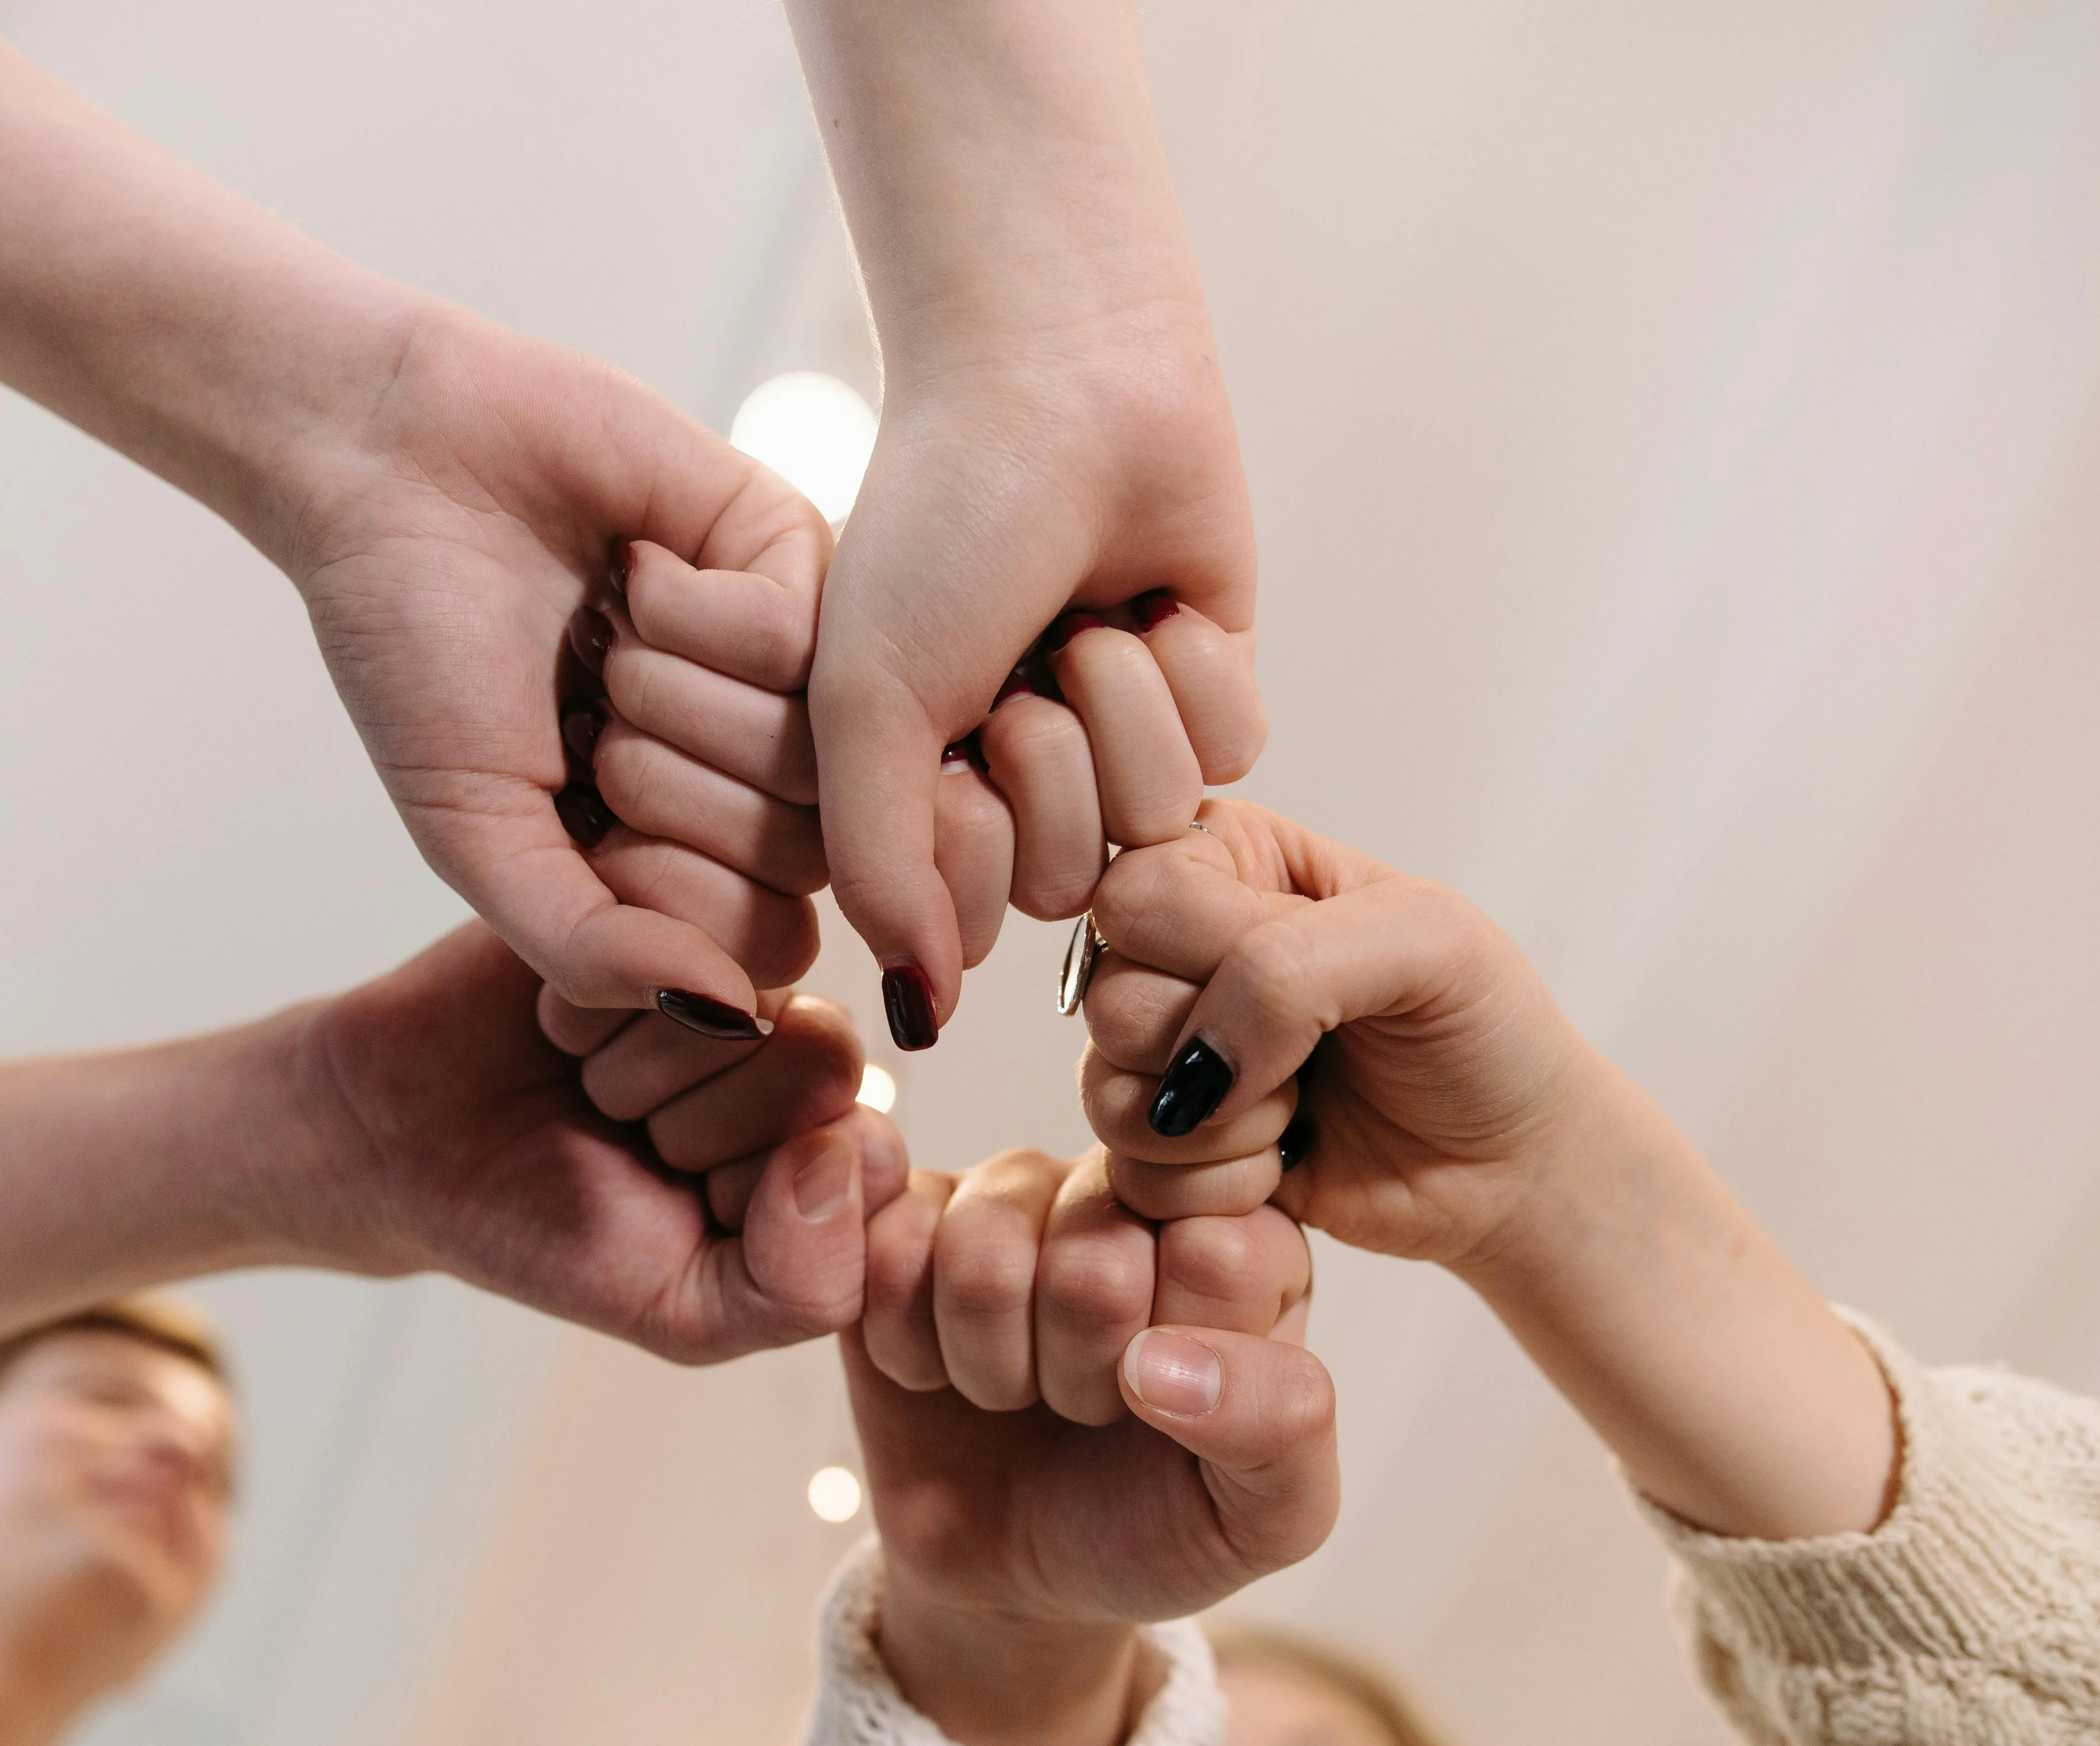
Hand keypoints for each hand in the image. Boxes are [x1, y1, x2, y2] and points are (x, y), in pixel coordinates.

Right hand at [286, 918, 904, 1362]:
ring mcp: (731, 954)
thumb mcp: (684, 1311)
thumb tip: (842, 1154)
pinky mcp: (655, 889)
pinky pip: (670, 932)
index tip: (682, 1203)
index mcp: (831, 1138)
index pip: (871, 1153)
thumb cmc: (547, 1230)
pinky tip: (555, 1014)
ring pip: (748, 998)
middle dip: (697, 1123)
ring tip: (584, 1075)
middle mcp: (798, 1040)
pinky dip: (595, 995)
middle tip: (619, 1131)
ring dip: (638, 1061)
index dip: (764, 1191)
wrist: (400, 1145)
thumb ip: (801, 1286)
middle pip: (820, 1064)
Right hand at [288, 305, 837, 1027]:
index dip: (665, 897)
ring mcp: (792, 669)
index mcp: (686, 851)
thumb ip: (590, 949)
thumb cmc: (419, 651)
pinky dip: (695, 616)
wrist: (392, 463)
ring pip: (817, 758)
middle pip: (801, 860)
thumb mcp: (479, 837)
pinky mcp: (801, 559)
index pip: (762, 947)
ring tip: (601, 638)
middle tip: (583, 711)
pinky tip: (633, 572)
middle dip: (662, 791)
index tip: (574, 818)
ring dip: (674, 701)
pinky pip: (807, 643)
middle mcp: (755, 772)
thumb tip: (728, 1017)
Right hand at [783, 0, 1267, 1048]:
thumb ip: (880, 873)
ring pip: (1156, 821)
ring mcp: (1119, 742)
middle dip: (1047, 760)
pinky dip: (1191, 670)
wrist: (1055, 378)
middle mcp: (1018, 780)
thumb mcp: (868, 702)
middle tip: (1020, 658)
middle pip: (1067, 877)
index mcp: (923, 787)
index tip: (945, 741)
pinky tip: (1152, 597)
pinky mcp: (1211, 695)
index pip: (967, 913)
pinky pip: (1231, 757)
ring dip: (1119, 704)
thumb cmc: (938, 525)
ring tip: (1084, 614)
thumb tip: (920, 1014)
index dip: (965, 838)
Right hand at [844, 1148, 1327, 1745]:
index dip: (1174, 1356)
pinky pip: (886, 1246)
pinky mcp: (909, 1213)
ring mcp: (1015, 1191)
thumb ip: (1279, 1425)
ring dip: (989, 1363)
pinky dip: (903, 1344)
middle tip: (1088, 1407)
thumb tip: (1164, 1360)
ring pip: (980, 1247)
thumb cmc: (1154, 1524)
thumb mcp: (1263, 1514)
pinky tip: (936, 1368)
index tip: (1169, 1402)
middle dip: (1079, 1373)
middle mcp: (1132, 1187)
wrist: (1015, 1573)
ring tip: (1015, 1390)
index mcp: (1246, 1239)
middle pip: (1093, 1253)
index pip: (1217, 1252)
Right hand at [1080, 799, 1590, 1267]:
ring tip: (1302, 1109)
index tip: (1303, 972)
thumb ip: (1288, 969)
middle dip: (1219, 1046)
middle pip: (1109, 997)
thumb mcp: (1423, 942)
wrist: (1513, 1164)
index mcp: (1230, 861)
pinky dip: (1217, 1185)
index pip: (1136, 894)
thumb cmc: (1482, 1031)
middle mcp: (1179, 952)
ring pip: (1105, 1091)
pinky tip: (1285, 1162)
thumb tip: (1188, 1067)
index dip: (1210, 951)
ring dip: (1224, 1125)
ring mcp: (1169, 1054)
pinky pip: (1131, 1174)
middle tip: (1313, 1053)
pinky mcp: (1173, 1149)